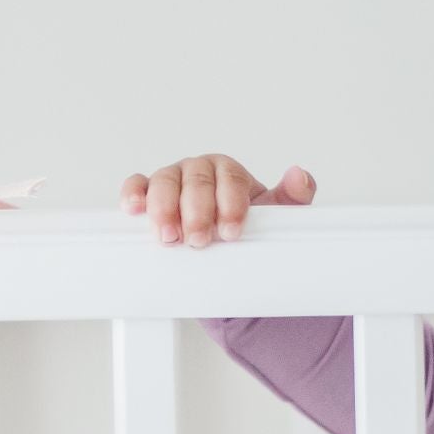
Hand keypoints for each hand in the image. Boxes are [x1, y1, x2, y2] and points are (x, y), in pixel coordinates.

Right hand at [119, 155, 316, 246]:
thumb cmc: (246, 234)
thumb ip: (292, 198)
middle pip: (195, 180)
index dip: (230, 203)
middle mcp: (199, 172)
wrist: (222, 262)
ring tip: (169, 236)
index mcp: (229, 173)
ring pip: (164, 182)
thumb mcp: (275, 220)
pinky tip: (134, 209)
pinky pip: (137, 186)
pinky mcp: (148, 198)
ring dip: (164, 208)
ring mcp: (172, 182)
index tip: (231, 231)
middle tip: (199, 240)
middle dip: (196, 211)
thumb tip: (299, 175)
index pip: (230, 178)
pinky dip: (133, 194)